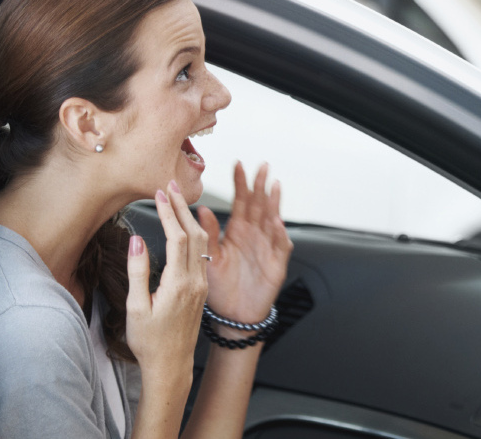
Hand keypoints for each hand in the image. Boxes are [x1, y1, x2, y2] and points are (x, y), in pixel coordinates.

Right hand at [125, 182, 208, 382]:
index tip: (160, 193)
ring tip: (178, 200)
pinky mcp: (201, 289)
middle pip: (193, 234)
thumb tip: (137, 240)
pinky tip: (187, 227)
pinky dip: (195, 234)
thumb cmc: (149, 341)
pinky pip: (203, 254)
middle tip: (171, 185)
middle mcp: (195, 281)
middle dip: (182, 207)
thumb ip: (137, 272)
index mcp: (178, 284)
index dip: (169, 212)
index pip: (177, 238)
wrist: (171, 365)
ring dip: (190, 218)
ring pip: (202, 243)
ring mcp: (201, 285)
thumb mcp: (136, 308)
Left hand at [197, 162, 292, 332]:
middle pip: (259, 205)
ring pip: (272, 220)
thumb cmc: (219, 288)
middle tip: (261, 166)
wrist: (233, 316)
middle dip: (260, 185)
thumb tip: (201, 209)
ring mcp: (267, 248)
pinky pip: (279, 246)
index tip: (237, 164)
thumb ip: (208, 234)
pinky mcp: (276, 264)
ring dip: (274, 203)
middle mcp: (254, 236)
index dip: (240, 183)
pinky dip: (279, 233)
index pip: (239, 202)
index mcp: (236, 232)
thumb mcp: (209, 259)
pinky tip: (276, 221)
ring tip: (273, 185)